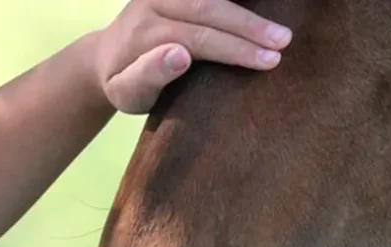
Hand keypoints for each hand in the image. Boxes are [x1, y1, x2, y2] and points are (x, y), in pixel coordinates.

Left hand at [95, 0, 292, 113]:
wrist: (105, 60)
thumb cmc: (123, 85)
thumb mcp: (126, 93)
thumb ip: (147, 76)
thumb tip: (180, 55)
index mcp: (145, 30)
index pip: (198, 37)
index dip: (235, 49)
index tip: (268, 62)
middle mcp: (155, 2)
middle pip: (208, 8)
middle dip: (250, 25)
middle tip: (285, 41)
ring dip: (249, 9)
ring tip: (282, 26)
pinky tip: (265, 5)